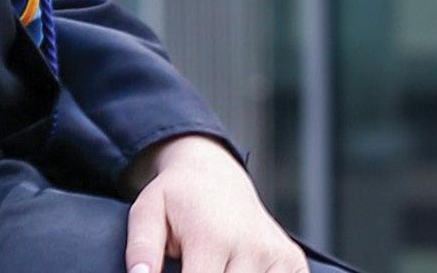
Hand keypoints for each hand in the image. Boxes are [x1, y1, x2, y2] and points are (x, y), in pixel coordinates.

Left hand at [121, 134, 307, 272]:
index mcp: (212, 237)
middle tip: (196, 267)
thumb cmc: (177, 197)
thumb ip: (142, 248)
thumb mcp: (147, 211)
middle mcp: (251, 247)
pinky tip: (239, 270)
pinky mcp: (294, 262)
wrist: (215, 172)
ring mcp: (277, 256)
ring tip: (216, 266)